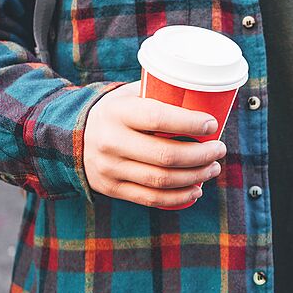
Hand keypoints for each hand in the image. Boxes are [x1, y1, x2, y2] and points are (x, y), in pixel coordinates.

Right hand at [83, 81, 225, 207]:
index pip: (158, 118)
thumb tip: (203, 95)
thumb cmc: (117, 111)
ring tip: (213, 168)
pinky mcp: (112, 188)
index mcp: (118, 113)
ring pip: (161, 180)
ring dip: (195, 177)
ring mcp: (110, 168)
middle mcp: (111, 142)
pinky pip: (151, 199)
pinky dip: (179, 197)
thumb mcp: (129, 95)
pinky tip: (196, 189)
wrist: (72, 136)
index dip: (190, 123)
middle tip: (219, 149)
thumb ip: (159, 93)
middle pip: (166, 155)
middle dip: (201, 155)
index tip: (212, 124)